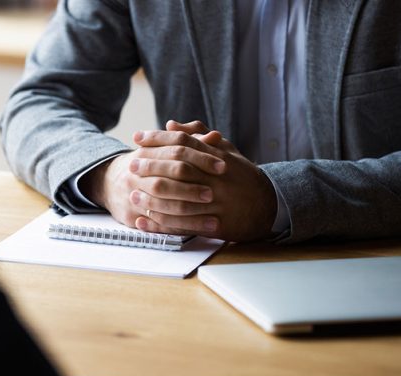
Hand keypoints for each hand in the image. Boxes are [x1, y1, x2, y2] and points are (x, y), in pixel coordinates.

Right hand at [80, 127, 225, 228]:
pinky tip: (200, 230)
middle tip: (214, 192)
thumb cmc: (145, 164)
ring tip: (214, 217)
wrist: (108, 182)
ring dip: (189, 212)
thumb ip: (190, 142)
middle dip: (192, 187)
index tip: (223, 166)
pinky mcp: (131, 215)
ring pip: (162, 204)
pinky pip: (158, 224)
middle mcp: (137, 172)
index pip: (177, 150)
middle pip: (166, 179)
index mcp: (147, 152)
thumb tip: (215, 136)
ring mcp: (133, 194)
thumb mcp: (163, 150)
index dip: (201, 157)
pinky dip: (180, 228)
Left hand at [131, 120, 277, 240]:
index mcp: (219, 158)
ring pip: (180, 200)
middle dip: (152, 166)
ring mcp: (217, 203)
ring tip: (133, 194)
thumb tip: (170, 124)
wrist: (269, 206)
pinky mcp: (215, 225)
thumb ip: (198, 136)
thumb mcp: (226, 151)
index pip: (184, 144)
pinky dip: (161, 224)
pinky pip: (184, 225)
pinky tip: (144, 221)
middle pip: (179, 170)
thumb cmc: (242, 176)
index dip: (158, 139)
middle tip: (131, 164)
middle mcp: (217, 179)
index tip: (138, 137)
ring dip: (153, 198)